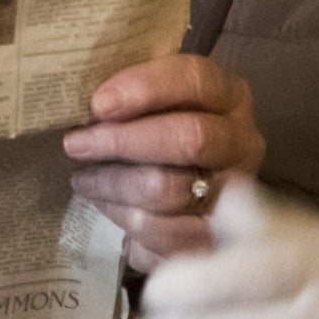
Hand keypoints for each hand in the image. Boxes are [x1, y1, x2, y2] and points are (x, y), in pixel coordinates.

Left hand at [62, 54, 264, 268]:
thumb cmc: (156, 135)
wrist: (181, 198)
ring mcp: (234, 195)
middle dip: (122, 140)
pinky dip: (124, 218)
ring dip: (113, 183)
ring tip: (83, 179)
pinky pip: (163, 232)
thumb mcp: (151, 102)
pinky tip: (106, 205)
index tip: (99, 103)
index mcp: (229, 97)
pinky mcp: (214, 239)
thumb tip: (86, 90)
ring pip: (167, 188)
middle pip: (189, 137)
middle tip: (76, 144)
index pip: (196, 79)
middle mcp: (242, 143)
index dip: (146, 87)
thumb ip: (130, 89)